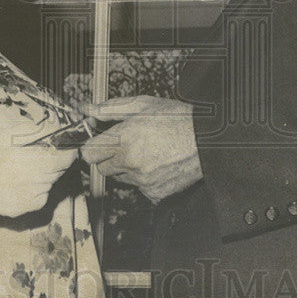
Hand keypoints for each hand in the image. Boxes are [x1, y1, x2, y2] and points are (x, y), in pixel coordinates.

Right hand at [0, 120, 77, 227]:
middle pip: (61, 167)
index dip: (67, 148)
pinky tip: (18, 182)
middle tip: (35, 155)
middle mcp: (37, 179)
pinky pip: (43, 193)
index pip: (68, 155)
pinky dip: (36, 187)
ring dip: (44, 173)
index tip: (62, 144)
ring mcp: (36, 195)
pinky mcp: (31, 207)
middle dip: (53, 159)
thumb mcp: (7, 134)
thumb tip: (58, 129)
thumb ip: (36, 131)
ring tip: (21, 169)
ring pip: (52, 180)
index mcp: (32, 158)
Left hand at [79, 96, 201, 202]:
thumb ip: (110, 109)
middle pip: (101, 167)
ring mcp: (142, 180)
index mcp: (123, 139)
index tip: (97, 143)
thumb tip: (88, 110)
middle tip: (125, 145)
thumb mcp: (142, 105)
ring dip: (127, 168)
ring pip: (120, 178)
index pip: (88, 153)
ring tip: (146, 152)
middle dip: (108, 157)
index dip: (91, 146)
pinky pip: (139, 188)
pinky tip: (157, 164)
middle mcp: (130, 162)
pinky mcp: (154, 193)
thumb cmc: (178, 119)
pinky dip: (144, 179)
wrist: (208, 140)